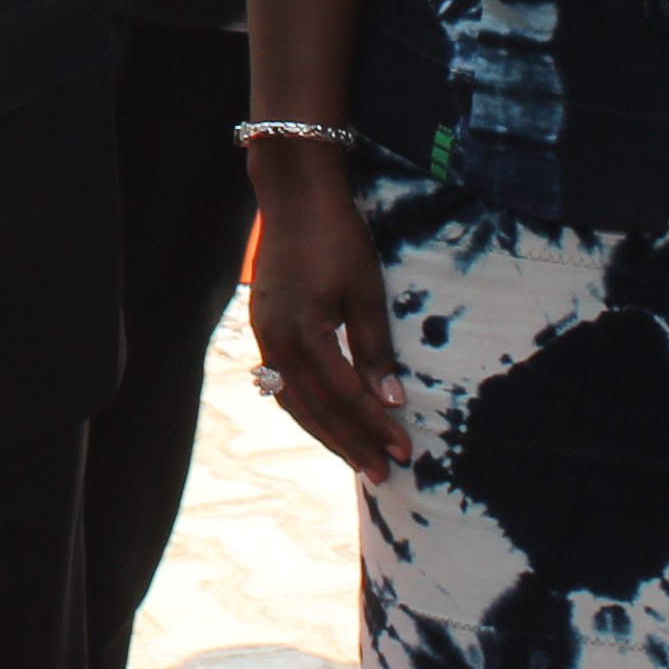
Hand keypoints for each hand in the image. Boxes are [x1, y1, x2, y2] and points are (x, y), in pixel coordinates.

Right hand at [245, 146, 410, 480]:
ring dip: (327, 433)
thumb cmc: (336, 236)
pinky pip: (283, 382)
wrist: (294, 195)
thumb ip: (374, 350)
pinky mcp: (263, 327)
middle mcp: (276, 343)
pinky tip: (325, 418)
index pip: (345, 397)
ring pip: (295, 401)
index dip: (375, 427)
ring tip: (356, 457)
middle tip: (382, 473)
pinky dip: (307, 407)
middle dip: (351, 443)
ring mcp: (264, 336)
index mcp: (302, 335)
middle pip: (316, 409)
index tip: (404, 451)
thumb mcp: (365, 291)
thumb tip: (391, 401)